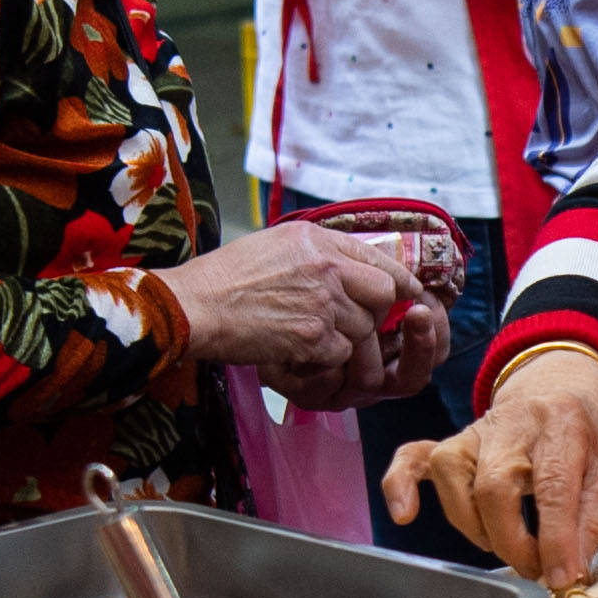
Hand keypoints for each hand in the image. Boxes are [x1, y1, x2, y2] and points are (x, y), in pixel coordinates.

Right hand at [168, 221, 420, 406]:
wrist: (194, 307)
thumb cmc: (225, 278)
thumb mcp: (275, 244)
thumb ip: (317, 251)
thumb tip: (352, 266)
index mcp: (316, 239)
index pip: (380, 257)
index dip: (397, 281)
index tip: (403, 293)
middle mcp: (326, 266)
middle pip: (383, 294)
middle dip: (375, 313)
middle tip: (354, 322)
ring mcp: (322, 302)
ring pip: (363, 328)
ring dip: (344, 339)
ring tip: (312, 337)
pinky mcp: (312, 337)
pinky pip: (340, 353)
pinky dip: (324, 359)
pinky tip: (298, 351)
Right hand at [385, 347, 597, 590]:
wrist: (559, 386)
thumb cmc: (587, 433)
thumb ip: (595, 517)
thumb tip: (572, 567)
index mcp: (562, 424)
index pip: (552, 486)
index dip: (555, 538)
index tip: (560, 576)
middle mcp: (513, 424)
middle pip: (494, 486)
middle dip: (513, 541)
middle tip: (536, 568)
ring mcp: (476, 432)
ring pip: (454, 479)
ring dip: (475, 526)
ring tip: (504, 545)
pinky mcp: (453, 442)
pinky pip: (415, 458)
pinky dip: (401, 484)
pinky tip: (405, 513)